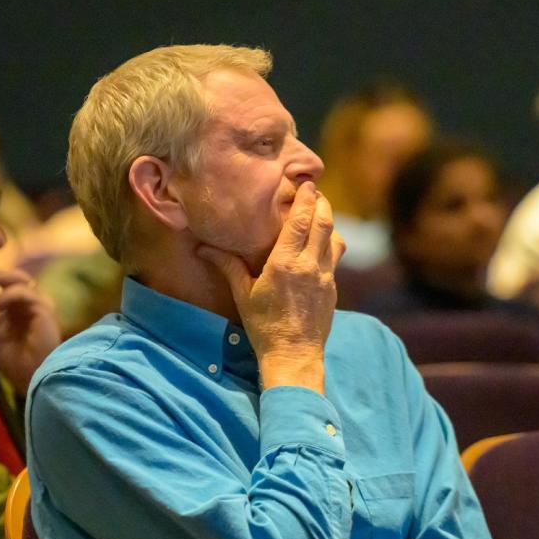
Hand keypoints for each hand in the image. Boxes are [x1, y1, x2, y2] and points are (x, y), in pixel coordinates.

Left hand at [0, 269, 60, 393]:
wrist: (31, 377)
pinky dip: (7, 294)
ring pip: (18, 278)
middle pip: (10, 276)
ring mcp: (37, 304)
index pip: (1, 283)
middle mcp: (27, 302)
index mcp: (15, 306)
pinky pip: (25, 292)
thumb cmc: (11, 362)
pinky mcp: (44, 309)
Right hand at [197, 182, 344, 392]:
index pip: (302, 220)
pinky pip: (335, 256)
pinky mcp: (333, 288)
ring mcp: (326, 276)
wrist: (294, 356)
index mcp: (286, 263)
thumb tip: (203, 248)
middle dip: (321, 203)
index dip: (307, 198)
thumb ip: (228, 266)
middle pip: (324, 222)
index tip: (306, 183)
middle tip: (314, 191)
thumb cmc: (264, 326)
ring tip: (319, 213)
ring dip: (329, 221)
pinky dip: (330, 242)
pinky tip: (320, 244)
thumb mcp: (243, 295)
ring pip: (334, 237)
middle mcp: (310, 265)